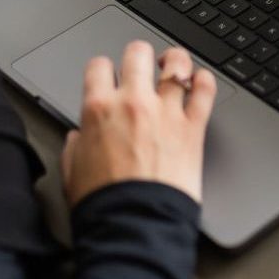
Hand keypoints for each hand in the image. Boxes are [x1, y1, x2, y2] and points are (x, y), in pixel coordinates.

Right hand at [61, 40, 216, 206]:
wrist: (134, 225)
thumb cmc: (103, 204)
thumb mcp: (72, 172)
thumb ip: (75, 146)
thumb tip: (78, 137)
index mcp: (99, 110)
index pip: (99, 66)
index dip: (104, 69)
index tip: (109, 75)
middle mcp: (133, 102)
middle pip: (138, 53)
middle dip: (139, 55)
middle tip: (143, 65)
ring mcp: (166, 111)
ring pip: (176, 63)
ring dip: (175, 61)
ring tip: (175, 67)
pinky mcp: (193, 127)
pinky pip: (205, 90)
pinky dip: (205, 80)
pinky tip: (201, 81)